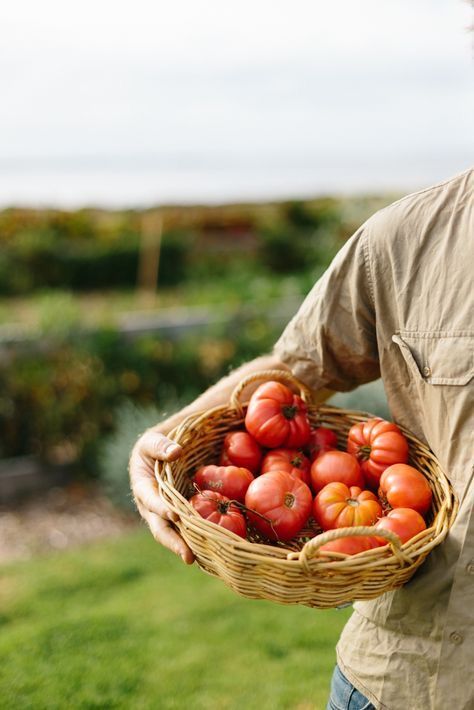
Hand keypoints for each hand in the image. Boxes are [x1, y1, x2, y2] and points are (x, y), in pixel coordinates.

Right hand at [129, 428, 194, 563]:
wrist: (163, 455)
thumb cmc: (155, 446)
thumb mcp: (152, 440)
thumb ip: (160, 446)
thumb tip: (175, 452)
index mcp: (142, 488)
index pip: (150, 501)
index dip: (161, 509)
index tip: (175, 515)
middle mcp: (153, 508)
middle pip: (161, 529)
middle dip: (174, 543)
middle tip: (189, 556)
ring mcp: (167, 515)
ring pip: (176, 534)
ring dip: (189, 547)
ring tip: (204, 561)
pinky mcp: (182, 517)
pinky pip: (190, 530)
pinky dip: (200, 540)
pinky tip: (215, 551)